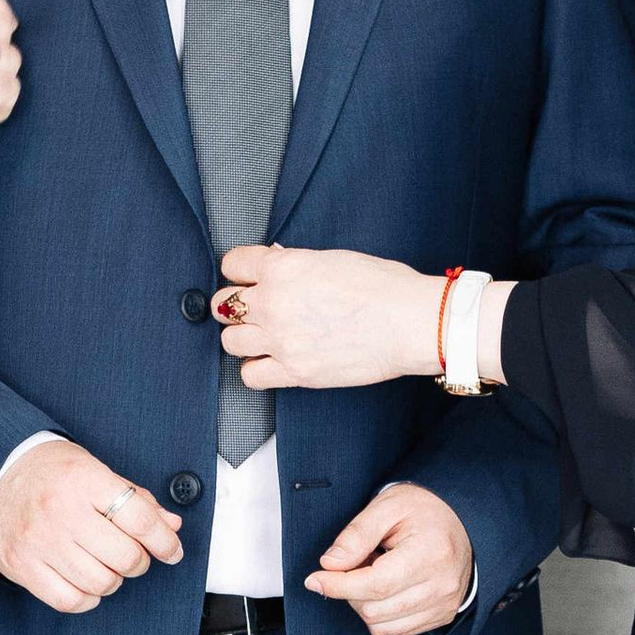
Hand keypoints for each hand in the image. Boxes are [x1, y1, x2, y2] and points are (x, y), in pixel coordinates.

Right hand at [0, 437, 182, 614]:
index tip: (171, 550)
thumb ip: (133, 498)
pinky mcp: (21, 565)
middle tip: (132, 555)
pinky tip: (85, 582)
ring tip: (104, 565)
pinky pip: (70, 600)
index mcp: (83, 479)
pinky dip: (87, 598)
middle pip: (125, 556)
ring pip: (102, 582)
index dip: (165, 541)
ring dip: (113, 580)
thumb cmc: (45, 472)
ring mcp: (39, 541)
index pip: (140, 520)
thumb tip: (170, 525)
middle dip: (138, 561)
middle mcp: (61, 510)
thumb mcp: (92, 468)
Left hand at [215, 243, 443, 388]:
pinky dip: (256, 369)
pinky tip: (270, 361)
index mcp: (283, 268)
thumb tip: (277, 264)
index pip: (233, 264)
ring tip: (262, 335)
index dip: (238, 270)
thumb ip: (295, 264)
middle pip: (224, 305)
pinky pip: (250, 376)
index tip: (244, 276)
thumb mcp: (333, 259)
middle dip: (235, 305)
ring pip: (230, 341)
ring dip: (243, 337)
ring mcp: (281, 340)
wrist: (410, 322)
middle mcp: (274, 303)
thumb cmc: (384, 287)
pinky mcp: (295, 371)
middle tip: (251, 307)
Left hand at [307, 484, 473, 634]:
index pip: (375, 584)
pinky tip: (388, 587)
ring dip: (364, 603)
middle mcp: (441, 586)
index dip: (338, 586)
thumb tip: (329, 564)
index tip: (315, 579)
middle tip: (356, 562)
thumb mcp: (388, 506)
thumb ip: (357, 534)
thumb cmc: (425, 509)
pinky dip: (381, 613)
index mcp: (431, 553)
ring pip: (381, 625)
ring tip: (375, 572)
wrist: (465, 520)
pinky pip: (396, 629)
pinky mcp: (441, 616)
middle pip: (374, 609)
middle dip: (350, 590)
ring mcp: (444, 605)